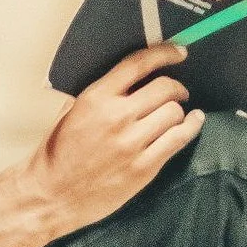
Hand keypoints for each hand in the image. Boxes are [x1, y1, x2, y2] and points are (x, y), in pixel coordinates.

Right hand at [21, 45, 204, 238]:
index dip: (165, 54)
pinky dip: (191, 127)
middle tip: (178, 91)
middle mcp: (116, 117)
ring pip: (174, 112)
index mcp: (96, 98)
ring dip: (180, 110)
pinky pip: (178, 139)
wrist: (52, 195)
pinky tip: (194, 122)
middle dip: (176, 87)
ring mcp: (131, 143)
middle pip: (164, 88)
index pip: (139, 64)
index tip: (179, 52)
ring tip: (179, 113)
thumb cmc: (58, 153)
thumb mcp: (72, 111)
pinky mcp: (143, 168)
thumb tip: (134, 80)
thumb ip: (102, 94)